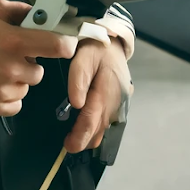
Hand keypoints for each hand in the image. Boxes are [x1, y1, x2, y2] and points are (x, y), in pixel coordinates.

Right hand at [0, 0, 77, 119]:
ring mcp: (2, 90)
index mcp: (14, 42)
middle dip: (28, 65)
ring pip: (26, 89)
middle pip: (39, 72)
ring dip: (16, 82)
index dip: (65, 45)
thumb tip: (40, 14)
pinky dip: (7, 98)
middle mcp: (12, 68)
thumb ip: (19, 10)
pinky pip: (14, 105)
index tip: (63, 45)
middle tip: (9, 58)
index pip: (57, 46)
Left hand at [64, 37, 131, 152]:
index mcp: (107, 92)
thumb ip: (78, 81)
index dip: (79, 137)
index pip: (92, 122)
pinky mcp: (122, 105)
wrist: (113, 43)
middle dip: (84, 140)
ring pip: (105, 130)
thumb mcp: (82, 58)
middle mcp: (118, 103)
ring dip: (91, 135)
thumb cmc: (95, 50)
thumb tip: (76, 105)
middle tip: (68, 142)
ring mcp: (122, 105)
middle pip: (99, 131)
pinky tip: (86, 125)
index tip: (68, 146)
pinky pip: (110, 124)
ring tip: (75, 135)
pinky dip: (97, 128)